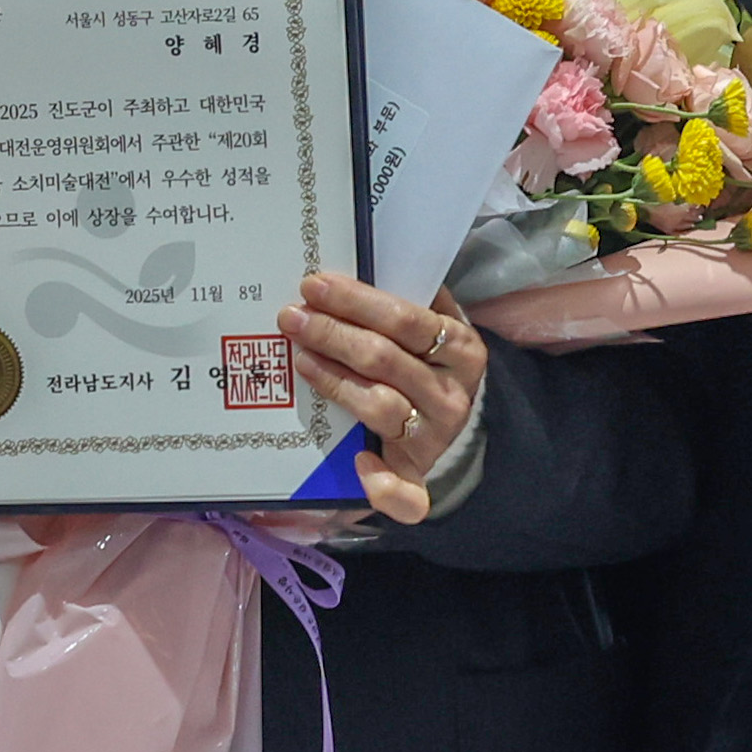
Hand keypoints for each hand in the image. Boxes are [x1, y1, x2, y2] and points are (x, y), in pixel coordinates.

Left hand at [283, 276, 482, 526]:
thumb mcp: (437, 329)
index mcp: (461, 349)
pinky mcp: (417, 475)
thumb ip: (414, 299)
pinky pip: (405, 491)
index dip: (356, 301)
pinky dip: (382, 483)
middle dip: (332, 334)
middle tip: (290, 317)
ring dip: (335, 381)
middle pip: (384, 359)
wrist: (461, 430)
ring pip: (380, 406)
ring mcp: (435, 437)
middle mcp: (451, 394)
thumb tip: (369, 260)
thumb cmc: (431, 366)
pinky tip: (358, 466)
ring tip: (300, 358)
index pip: (406, 319)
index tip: (314, 285)